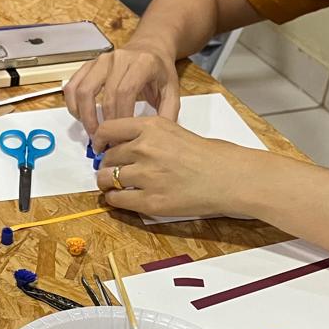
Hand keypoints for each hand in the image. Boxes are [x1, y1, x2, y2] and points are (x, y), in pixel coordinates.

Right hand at [63, 47, 179, 136]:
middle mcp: (119, 58)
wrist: (150, 48)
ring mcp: (101, 60)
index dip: (120, 118)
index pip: (125, 92)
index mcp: (142, 63)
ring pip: (83, 90)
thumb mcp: (172, 90)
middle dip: (104, 124)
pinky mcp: (89, 65)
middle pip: (105, 95)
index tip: (121, 138)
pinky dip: (72, 105)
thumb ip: (168, 114)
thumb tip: (157, 140)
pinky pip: (73, 86)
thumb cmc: (159, 71)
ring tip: (93, 133)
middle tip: (106, 143)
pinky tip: (82, 118)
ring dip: (85, 116)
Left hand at [93, 116, 254, 217]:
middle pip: (107, 156)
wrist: (229, 177)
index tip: (100, 147)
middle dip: (106, 164)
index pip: (108, 129)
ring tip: (113, 186)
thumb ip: (147, 135)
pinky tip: (120, 198)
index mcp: (151, 126)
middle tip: (111, 170)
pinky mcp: (150, 201)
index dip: (99, 140)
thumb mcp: (174, 130)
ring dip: (107, 183)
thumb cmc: (209, 155)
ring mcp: (146, 175)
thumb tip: (121, 146)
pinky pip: (117, 199)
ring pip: (107, 178)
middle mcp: (145, 148)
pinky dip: (114, 199)